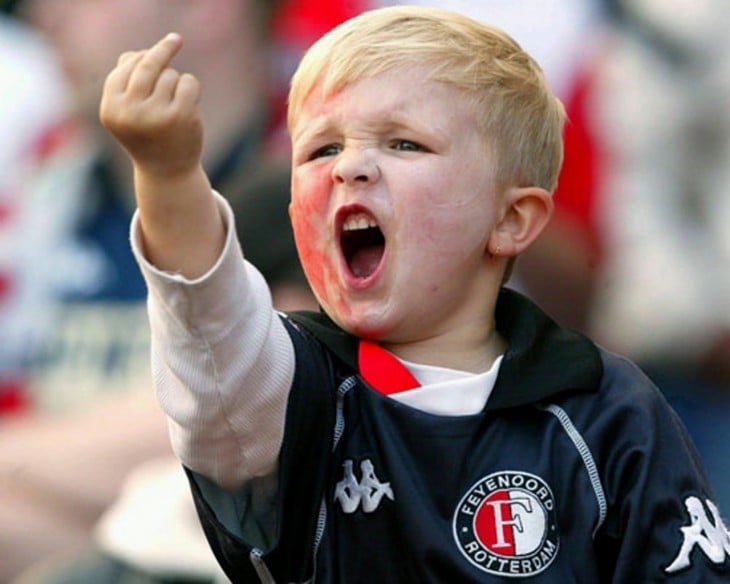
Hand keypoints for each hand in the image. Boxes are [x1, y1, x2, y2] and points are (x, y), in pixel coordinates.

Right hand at [99, 33, 202, 178]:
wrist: (167, 173)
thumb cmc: (147, 137)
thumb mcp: (129, 113)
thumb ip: (126, 84)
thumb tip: (131, 54)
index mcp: (111, 110)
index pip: (124, 69)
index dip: (137, 58)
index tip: (149, 51)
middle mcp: (131, 112)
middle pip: (146, 66)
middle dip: (162, 50)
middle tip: (176, 39)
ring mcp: (156, 114)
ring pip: (169, 75)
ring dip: (176, 84)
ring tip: (174, 106)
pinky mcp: (181, 115)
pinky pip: (188, 82)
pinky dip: (191, 88)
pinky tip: (189, 104)